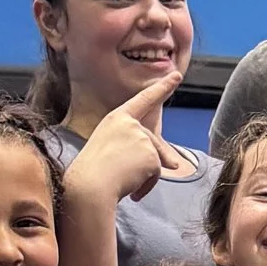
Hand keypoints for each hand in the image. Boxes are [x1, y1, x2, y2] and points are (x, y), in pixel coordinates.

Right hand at [62, 71, 195, 207]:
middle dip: (162, 157)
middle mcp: (131, 124)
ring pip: (155, 160)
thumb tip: (174, 164)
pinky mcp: (150, 155)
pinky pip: (156, 174)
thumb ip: (137, 149)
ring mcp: (142, 138)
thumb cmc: (94, 172)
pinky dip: (146, 185)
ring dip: (144, 176)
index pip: (143, 100)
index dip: (161, 87)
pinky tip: (132, 190)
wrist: (90, 186)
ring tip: (124, 182)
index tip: (176, 75)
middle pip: (153, 142)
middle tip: (158, 169)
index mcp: (116, 118)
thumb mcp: (110, 149)